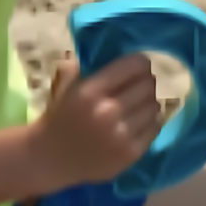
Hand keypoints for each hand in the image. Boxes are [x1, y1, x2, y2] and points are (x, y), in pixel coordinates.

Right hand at [28, 53, 164, 190]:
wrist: (50, 158)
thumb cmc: (59, 118)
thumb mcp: (65, 86)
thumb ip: (84, 65)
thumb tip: (111, 47)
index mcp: (90, 91)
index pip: (134, 66)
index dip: (140, 63)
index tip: (138, 66)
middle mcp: (108, 112)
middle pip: (148, 85)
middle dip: (145, 82)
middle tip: (139, 86)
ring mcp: (121, 134)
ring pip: (154, 106)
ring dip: (149, 102)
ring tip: (138, 104)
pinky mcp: (131, 153)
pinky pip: (155, 127)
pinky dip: (151, 121)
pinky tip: (139, 121)